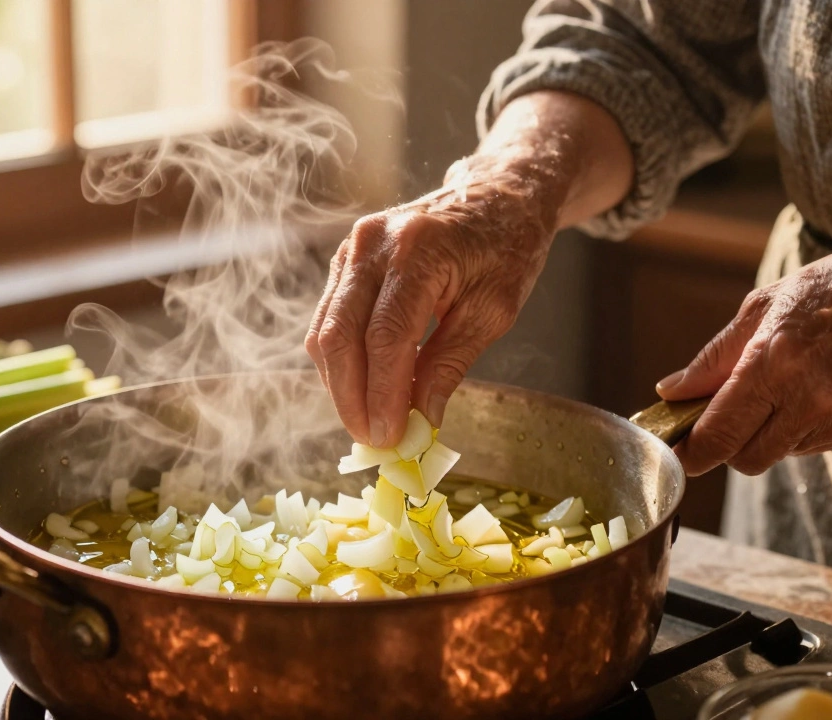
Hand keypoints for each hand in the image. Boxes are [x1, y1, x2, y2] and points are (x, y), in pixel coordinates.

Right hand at [305, 154, 559, 446]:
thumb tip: (420, 419)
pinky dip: (341, 362)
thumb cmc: (506, 248)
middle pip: (340, 336)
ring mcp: (351, 249)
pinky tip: (363, 390)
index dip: (381, 394)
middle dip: (351, 398)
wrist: (496, 194)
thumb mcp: (493, 311)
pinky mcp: (344, 260)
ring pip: (325, 332)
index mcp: (418, 251)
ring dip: (341, 385)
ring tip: (369, 423)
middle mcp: (372, 245)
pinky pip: (328, 320)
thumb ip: (450, 364)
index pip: (385, 336)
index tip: (389, 437)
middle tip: (373, 441)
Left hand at [657, 228, 831, 475]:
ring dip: (773, 431)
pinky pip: (820, 447)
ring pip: (783, 453)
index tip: (678, 451)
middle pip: (747, 460)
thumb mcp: (764, 306)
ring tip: (795, 384)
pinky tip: (828, 389)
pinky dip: (811, 428)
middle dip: (730, 444)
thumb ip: (713, 359)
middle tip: (731, 415)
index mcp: (775, 362)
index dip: (692, 452)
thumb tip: (669, 393)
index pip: (719, 436)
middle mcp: (812, 399)